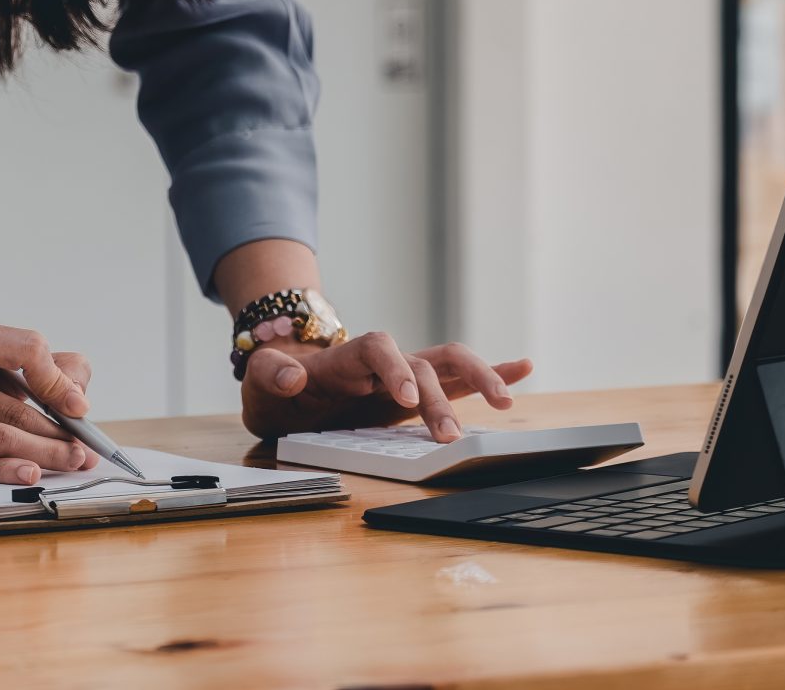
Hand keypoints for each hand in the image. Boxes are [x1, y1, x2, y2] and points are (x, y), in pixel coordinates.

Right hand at [0, 317, 100, 483]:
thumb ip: (32, 364)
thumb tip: (77, 394)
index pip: (23, 349)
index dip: (55, 380)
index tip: (77, 406)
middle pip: (11, 406)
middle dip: (57, 431)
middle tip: (85, 448)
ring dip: (41, 453)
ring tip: (71, 462)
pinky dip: (5, 470)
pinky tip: (31, 473)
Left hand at [239, 332, 532, 441]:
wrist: (286, 381)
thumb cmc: (276, 381)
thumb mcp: (260, 379)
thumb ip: (271, 373)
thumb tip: (294, 377)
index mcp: (348, 358)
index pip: (379, 349)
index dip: (395, 370)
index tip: (405, 399)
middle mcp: (385, 362)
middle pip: (425, 363)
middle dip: (441, 396)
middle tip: (450, 436)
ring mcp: (405, 374)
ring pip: (451, 365)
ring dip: (479, 380)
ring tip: (507, 403)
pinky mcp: (417, 391)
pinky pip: (459, 378)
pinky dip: (493, 369)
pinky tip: (525, 366)